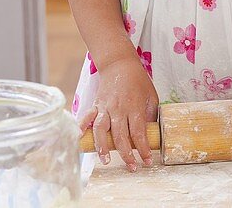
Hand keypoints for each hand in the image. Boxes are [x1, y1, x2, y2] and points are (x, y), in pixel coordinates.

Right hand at [77, 57, 158, 171]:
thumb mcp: (151, 96)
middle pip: (120, 135)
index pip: (138, 132)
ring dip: (103, 146)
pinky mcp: (96, 104)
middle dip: (126, 154)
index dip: (142, 149)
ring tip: (105, 161)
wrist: (120, 64)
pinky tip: (79, 139)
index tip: (146, 161)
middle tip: (131, 167)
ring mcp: (105, 106)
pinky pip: (87, 117)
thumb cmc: (138, 81)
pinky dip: (82, 127)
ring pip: (102, 129)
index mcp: (135, 107)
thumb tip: (151, 135)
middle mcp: (119, 108)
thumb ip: (150, 115)